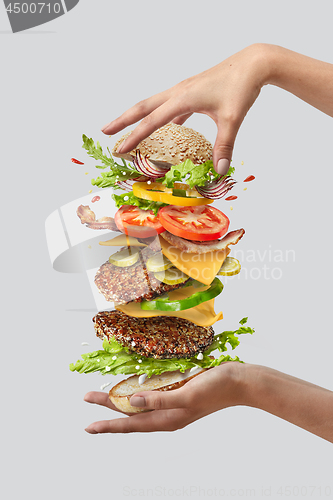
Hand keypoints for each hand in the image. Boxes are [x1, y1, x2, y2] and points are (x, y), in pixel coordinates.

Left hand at [84, 362, 244, 432]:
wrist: (239, 381)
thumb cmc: (217, 389)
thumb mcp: (188, 395)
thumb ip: (159, 400)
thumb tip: (131, 403)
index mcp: (168, 419)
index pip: (131, 424)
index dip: (108, 424)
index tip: (88, 425)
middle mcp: (167, 413)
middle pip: (131, 413)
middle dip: (108, 406)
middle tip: (87, 397)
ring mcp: (173, 403)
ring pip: (140, 403)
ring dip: (121, 398)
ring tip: (104, 394)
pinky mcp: (178, 391)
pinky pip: (153, 393)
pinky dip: (139, 389)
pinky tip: (132, 384)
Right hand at [102, 44, 268, 174]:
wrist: (253, 64)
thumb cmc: (241, 86)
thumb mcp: (232, 119)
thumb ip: (224, 146)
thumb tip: (219, 170)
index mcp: (182, 98)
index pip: (152, 121)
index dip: (134, 137)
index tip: (119, 149)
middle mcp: (178, 92)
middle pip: (142, 107)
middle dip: (122, 120)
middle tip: (105, 131)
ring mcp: (184, 90)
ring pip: (153, 104)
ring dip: (139, 117)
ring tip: (126, 128)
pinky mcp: (192, 92)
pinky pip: (170, 107)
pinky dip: (163, 118)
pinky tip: (168, 129)